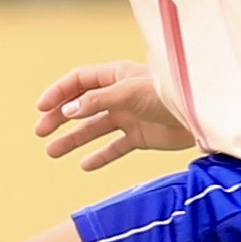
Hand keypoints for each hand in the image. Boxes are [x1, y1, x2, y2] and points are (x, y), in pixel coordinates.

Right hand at [34, 60, 193, 170]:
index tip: (41, 108)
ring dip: (73, 139)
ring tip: (52, 152)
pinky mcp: (141, 136)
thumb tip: (66, 111)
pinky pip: (115, 147)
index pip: (78, 82)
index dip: (58, 93)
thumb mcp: (128, 93)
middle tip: (40, 132)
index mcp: (115, 76)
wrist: (200, 114)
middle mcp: (119, 95)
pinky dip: (100, 156)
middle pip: (81, 106)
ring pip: (94, 128)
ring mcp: (129, 116)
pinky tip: (85, 165)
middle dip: (59, 118)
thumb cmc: (166, 95)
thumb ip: (97, 102)